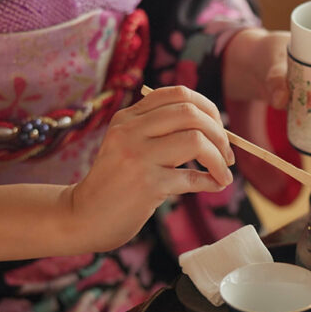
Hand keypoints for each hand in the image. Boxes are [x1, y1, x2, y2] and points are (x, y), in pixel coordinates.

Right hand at [69, 86, 235, 250]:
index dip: (208, 109)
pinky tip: (215, 185)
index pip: (177, 94)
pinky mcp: (147, 184)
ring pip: (195, 140)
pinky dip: (211, 181)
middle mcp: (130, 131)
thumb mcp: (128, 147)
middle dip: (219, 133)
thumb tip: (215, 132)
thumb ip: (160, 133)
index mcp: (127, 117)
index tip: (219, 130)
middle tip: (228, 155)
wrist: (83, 217)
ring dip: (219, 159)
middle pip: (190, 113)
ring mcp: (137, 156)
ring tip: (223, 173)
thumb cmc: (115, 184)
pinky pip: (191, 177)